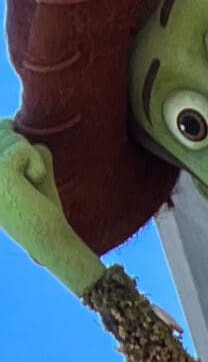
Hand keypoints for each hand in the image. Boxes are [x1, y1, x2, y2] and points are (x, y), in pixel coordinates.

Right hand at [0, 121, 105, 295]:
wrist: (49, 239)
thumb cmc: (38, 205)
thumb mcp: (23, 166)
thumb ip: (15, 141)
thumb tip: (7, 121)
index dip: (15, 144)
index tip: (21, 177)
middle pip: (4, 129)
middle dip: (24, 152)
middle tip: (26, 184)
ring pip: (16, 137)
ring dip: (31, 160)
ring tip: (28, 187)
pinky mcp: (0, 169)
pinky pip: (25, 147)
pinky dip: (37, 165)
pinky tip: (32, 187)